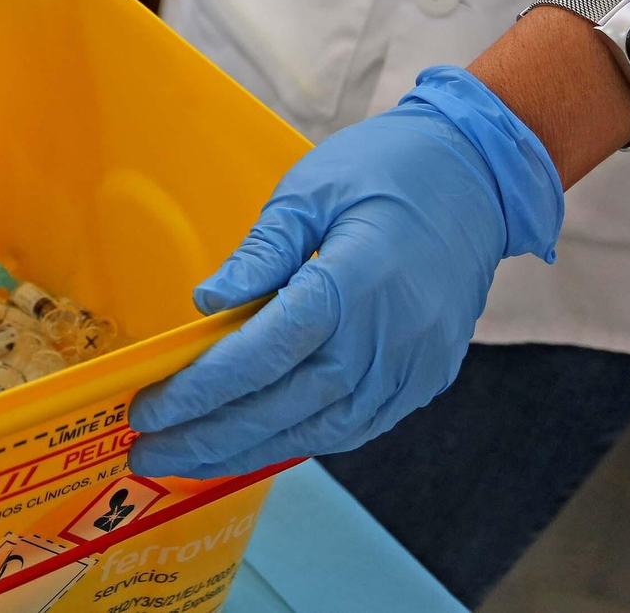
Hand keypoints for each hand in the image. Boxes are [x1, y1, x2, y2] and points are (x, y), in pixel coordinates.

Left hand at [127, 67, 564, 478]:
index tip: (148, 409)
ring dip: (248, 451)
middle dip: (208, 436)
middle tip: (148, 451)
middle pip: (282, 407)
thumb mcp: (310, 191)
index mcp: (349, 285)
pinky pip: (355, 428)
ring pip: (318, 432)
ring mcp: (410, 368)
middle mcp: (384, 340)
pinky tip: (254, 444)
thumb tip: (207, 303)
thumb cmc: (389, 170)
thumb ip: (259, 253)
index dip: (199, 390)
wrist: (482, 177)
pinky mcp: (424, 380)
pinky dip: (300, 440)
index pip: (259, 355)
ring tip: (189, 459)